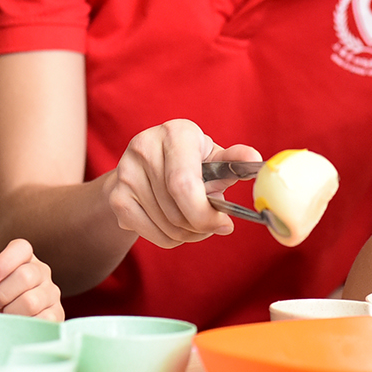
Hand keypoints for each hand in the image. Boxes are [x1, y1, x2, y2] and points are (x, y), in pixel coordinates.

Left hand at [0, 239, 63, 319]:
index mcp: (23, 258)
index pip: (22, 248)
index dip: (4, 263)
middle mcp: (41, 273)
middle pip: (26, 276)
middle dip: (2, 293)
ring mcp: (51, 294)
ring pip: (32, 301)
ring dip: (10, 311)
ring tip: (4, 313)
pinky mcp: (55, 316)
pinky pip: (43, 319)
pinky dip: (23, 325)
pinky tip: (17, 324)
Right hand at [103, 119, 260, 248]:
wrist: (144, 166)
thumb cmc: (188, 163)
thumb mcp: (212, 158)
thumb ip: (234, 161)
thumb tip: (255, 160)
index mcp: (176, 133)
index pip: (184, 185)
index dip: (205, 213)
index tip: (225, 224)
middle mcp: (145, 147)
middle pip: (177, 211)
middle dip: (201, 226)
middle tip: (212, 225)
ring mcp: (126, 172)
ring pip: (167, 226)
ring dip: (188, 234)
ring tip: (193, 221)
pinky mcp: (116, 196)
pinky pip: (152, 234)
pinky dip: (170, 239)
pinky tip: (174, 224)